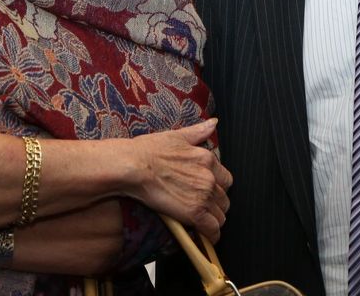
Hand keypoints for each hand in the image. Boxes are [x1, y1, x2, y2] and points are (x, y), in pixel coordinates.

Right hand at [121, 119, 232, 242]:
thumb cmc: (148, 150)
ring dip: (213, 220)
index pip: (226, 180)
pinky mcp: (194, 213)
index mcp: (207, 159)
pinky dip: (211, 235)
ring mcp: (203, 195)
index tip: (208, 193)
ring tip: (202, 222)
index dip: (218, 188)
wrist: (133, 166)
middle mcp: (210, 177)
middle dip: (216, 205)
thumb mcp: (176, 136)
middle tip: (203, 208)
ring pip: (221, 215)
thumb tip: (214, 123)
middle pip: (225, 199)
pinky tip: (205, 237)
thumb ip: (198, 131)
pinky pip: (212, 230)